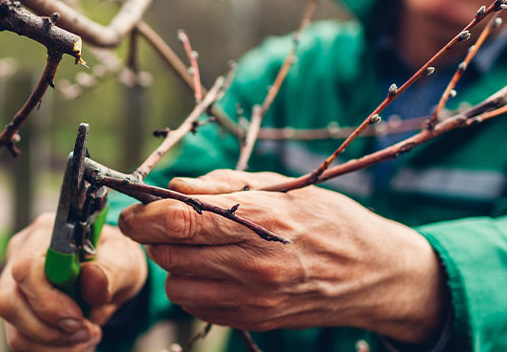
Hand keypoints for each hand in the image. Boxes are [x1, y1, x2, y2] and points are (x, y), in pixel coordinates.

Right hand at [0, 212, 147, 350]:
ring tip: (87, 336)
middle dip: (49, 330)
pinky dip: (52, 349)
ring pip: (14, 328)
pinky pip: (22, 340)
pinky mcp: (17, 309)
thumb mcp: (125, 260)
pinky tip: (76, 340)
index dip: (49, 301)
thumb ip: (111, 269)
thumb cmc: (115, 260)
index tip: (79, 317)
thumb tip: (91, 278)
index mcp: (45, 233)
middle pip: (8, 302)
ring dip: (54, 344)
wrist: (112, 274)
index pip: (26, 267)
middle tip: (86, 331)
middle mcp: (20, 255)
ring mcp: (14, 283)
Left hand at [118, 170, 447, 343]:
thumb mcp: (281, 186)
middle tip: (169, 224)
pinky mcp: (254, 319)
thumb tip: (174, 186)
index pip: (179, 219)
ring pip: (176, 284)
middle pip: (169, 253)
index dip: (144, 215)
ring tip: (200, 249)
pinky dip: (193, 287)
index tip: (132, 211)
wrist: (374, 272)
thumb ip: (223, 186)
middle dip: (157, 237)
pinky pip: (196, 305)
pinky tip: (216, 271)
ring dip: (175, 265)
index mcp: (261, 219)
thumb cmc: (327, 219)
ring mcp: (254, 297)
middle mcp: (255, 262)